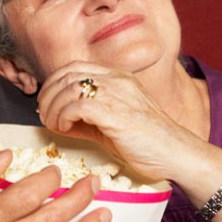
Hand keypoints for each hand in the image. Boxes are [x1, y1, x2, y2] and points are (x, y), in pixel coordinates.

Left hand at [38, 61, 201, 181]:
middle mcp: (117, 80)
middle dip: (48, 95)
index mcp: (118, 78)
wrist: (176, 153)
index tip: (48, 102)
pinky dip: (63, 117)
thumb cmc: (149, 142)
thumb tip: (58, 119)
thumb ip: (87, 118)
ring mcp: (117, 93)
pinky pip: (77, 105)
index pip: (75, 67)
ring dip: (54, 108)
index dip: (54, 83)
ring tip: (55, 124)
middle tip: (45, 114)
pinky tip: (65, 129)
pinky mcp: (116, 112)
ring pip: (69, 88)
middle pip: (67, 75)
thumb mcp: (112, 124)